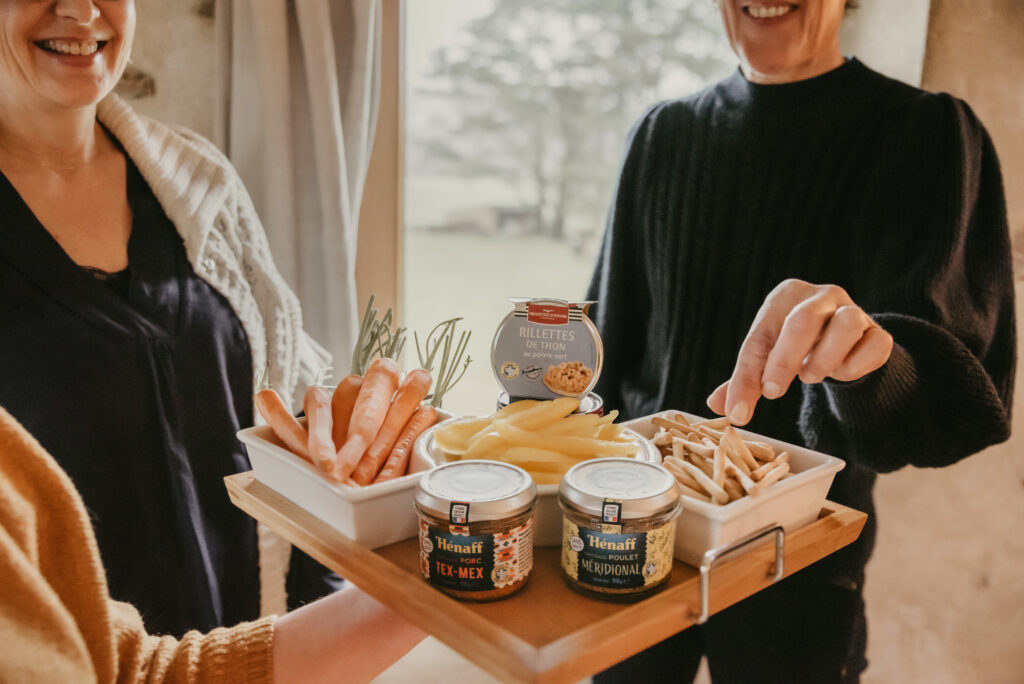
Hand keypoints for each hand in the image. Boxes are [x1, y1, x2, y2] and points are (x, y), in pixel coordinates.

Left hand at [706, 279, 892, 424]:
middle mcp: (821, 296)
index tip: (740, 409)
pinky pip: (875, 345)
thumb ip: (745, 380)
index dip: (747, 375)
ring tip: (810, 377)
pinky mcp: (880, 334)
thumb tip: (717, 406)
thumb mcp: (766, 359)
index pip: (760, 336)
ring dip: (824, 359)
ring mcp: (854, 311)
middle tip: (772, 392)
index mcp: (785, 296)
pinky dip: (856, 365)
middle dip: (784, 360)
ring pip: (845, 325)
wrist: (844, 342)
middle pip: (802, 320)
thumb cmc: (796, 347)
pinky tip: (842, 374)